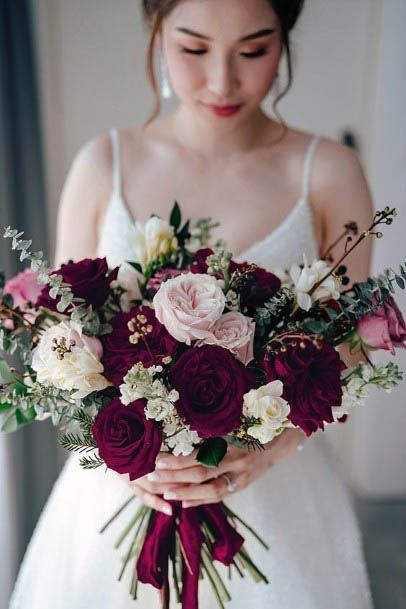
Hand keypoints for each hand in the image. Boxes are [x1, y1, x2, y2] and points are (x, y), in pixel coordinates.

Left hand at [145, 428, 305, 508]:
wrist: (283, 438)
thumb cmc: (255, 423)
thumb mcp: (236, 421)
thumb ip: (214, 427)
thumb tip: (183, 428)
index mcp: (234, 445)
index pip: (200, 457)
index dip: (178, 461)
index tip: (157, 459)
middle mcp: (237, 464)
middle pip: (201, 475)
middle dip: (175, 478)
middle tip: (151, 477)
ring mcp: (242, 478)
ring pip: (210, 491)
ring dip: (186, 492)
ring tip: (164, 493)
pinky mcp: (243, 486)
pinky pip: (220, 496)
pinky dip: (201, 500)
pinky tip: (184, 502)